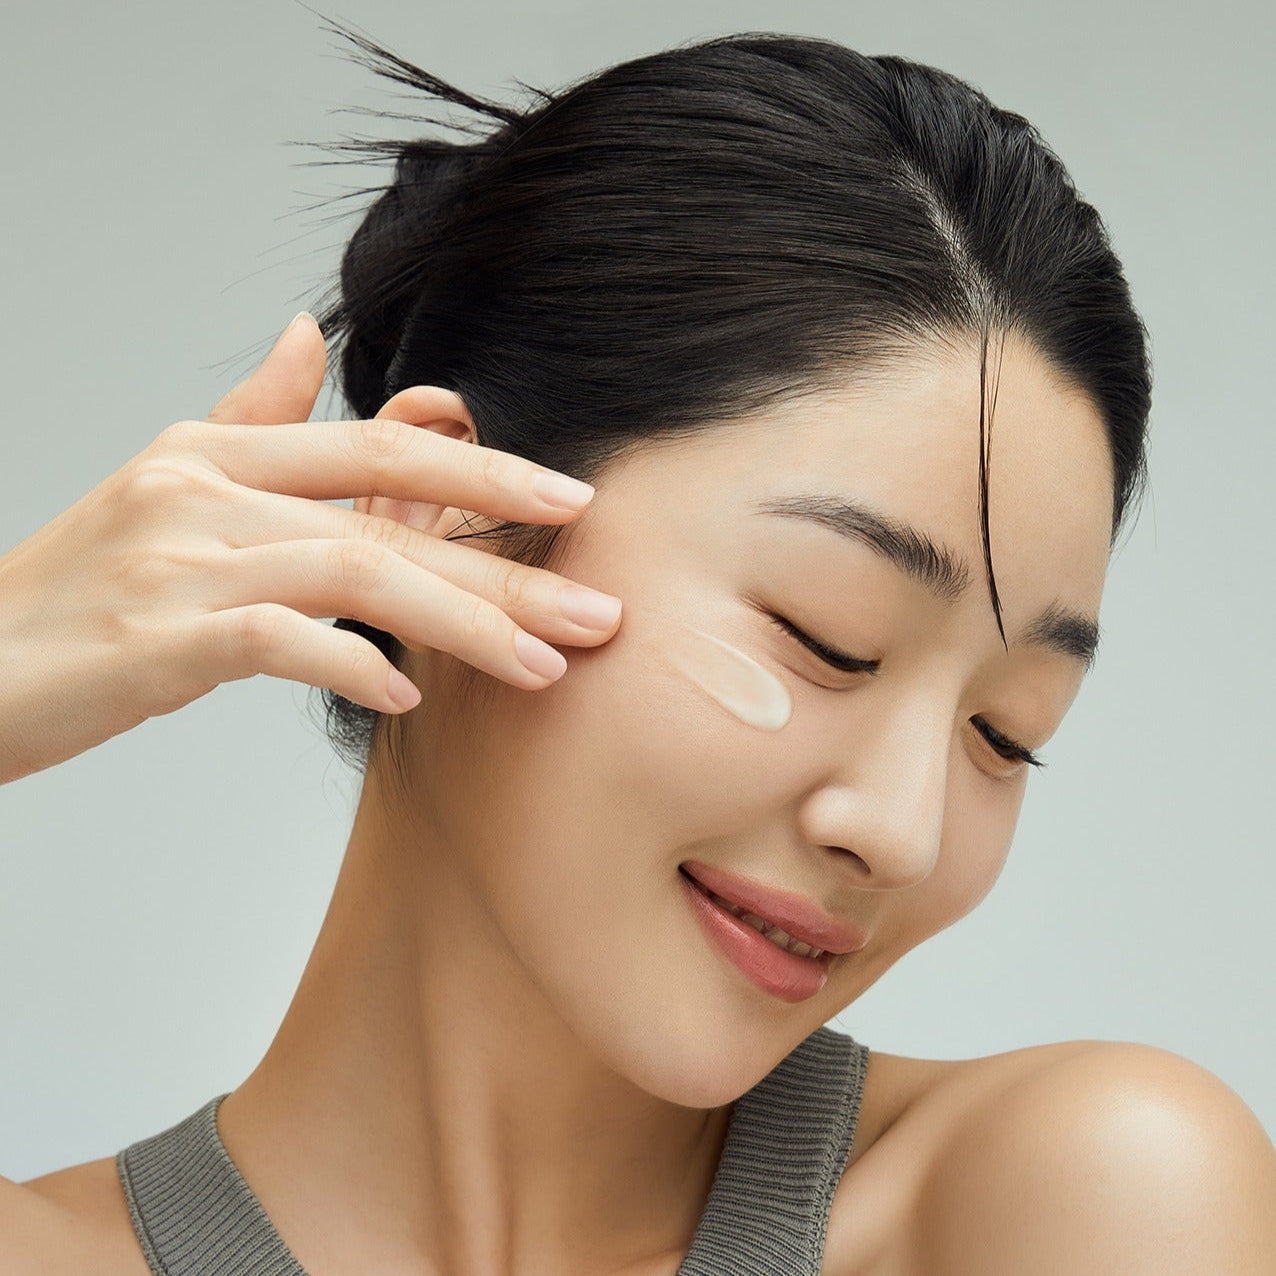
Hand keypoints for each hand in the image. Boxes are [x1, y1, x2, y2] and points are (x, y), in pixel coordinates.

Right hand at [0, 313, 620, 784]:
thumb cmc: (84, 590)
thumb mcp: (169, 482)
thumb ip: (251, 414)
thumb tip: (304, 334)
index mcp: (220, 449)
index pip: (380, 445)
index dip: (486, 470)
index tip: (574, 501)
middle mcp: (206, 487)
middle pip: (391, 510)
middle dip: (509, 562)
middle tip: (600, 609)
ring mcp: (182, 556)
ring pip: (357, 573)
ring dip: (467, 624)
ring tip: (546, 665)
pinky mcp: (159, 634)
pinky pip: (282, 641)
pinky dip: (354, 666)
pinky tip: (410, 698)